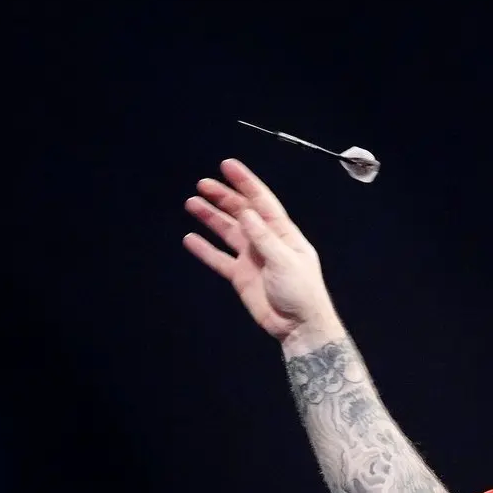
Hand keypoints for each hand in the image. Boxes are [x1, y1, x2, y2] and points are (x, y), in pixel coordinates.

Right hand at [183, 158, 337, 343]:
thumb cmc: (302, 293)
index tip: (228, 166)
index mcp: (283, 234)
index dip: (245, 183)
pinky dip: (205, 249)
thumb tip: (247, 213)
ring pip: (227, 232)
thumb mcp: (286, 261)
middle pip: (241, 213)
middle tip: (203, 184)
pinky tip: (190, 238)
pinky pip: (219, 259)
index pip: (262, 202)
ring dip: (211, 218)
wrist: (299, 326)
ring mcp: (253, 258)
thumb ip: (264, 238)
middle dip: (223, 197)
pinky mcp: (242, 276)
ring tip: (192, 203)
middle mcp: (266, 242)